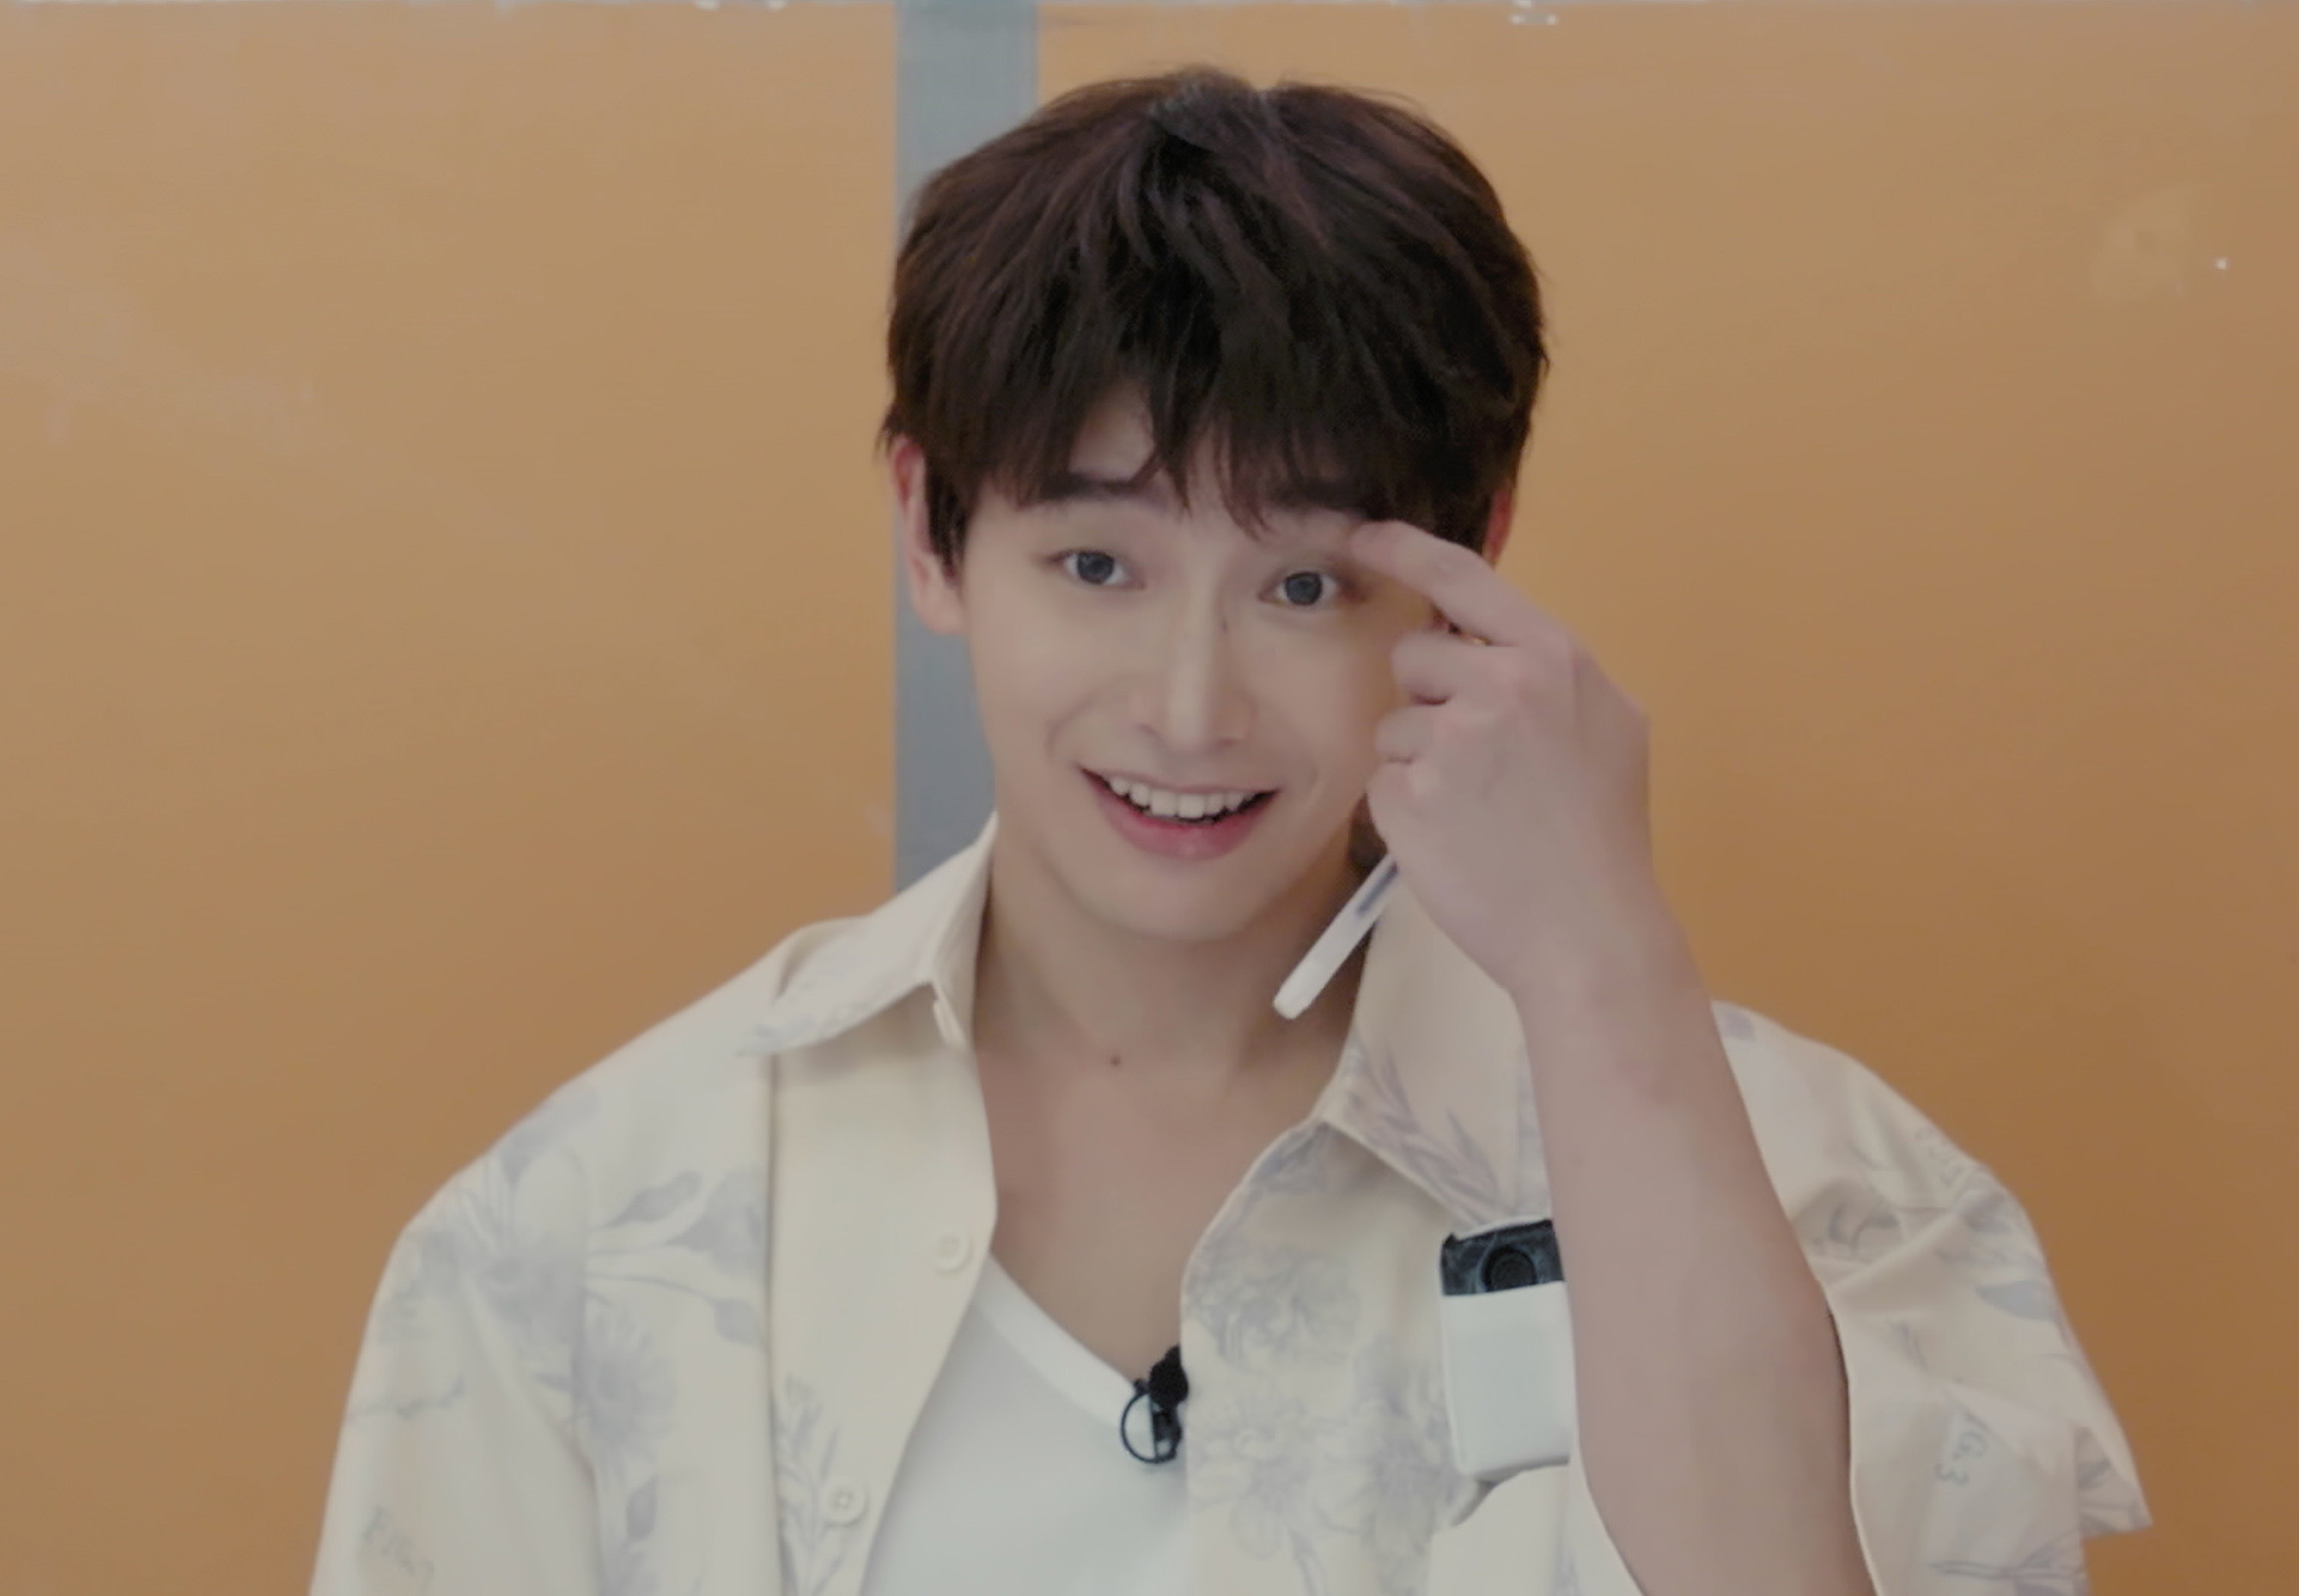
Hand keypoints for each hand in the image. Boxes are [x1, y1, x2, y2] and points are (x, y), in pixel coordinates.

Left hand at [1348, 519, 1681, 999]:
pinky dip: (1406, 809)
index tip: (1362, 534)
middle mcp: (1499, 684)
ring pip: (1394, 723)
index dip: (1403, 548)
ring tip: (1477, 811)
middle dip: (1431, 699)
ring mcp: (1449, 740)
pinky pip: (1382, 779)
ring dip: (1419, 760)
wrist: (1589, 932)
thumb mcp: (1609, 726)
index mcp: (1553, 658)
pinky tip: (1455, 839)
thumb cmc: (1601, 836)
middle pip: (1415, 656)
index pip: (1462, 577)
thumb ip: (1547, 673)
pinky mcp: (1408, 794)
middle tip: (1481, 763)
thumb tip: (1490, 643)